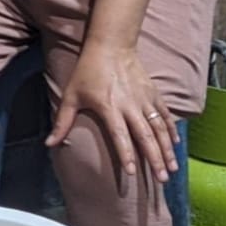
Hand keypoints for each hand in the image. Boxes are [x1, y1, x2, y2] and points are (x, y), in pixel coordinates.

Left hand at [46, 41, 177, 183]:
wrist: (110, 45)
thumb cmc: (87, 71)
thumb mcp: (71, 95)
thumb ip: (62, 122)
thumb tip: (48, 144)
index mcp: (109, 107)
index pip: (120, 135)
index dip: (126, 154)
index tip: (132, 173)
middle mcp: (130, 105)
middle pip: (146, 136)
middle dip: (155, 159)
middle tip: (161, 180)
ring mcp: (145, 99)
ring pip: (160, 128)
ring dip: (168, 149)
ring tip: (172, 169)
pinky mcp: (154, 94)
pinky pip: (166, 115)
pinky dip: (172, 130)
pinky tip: (176, 145)